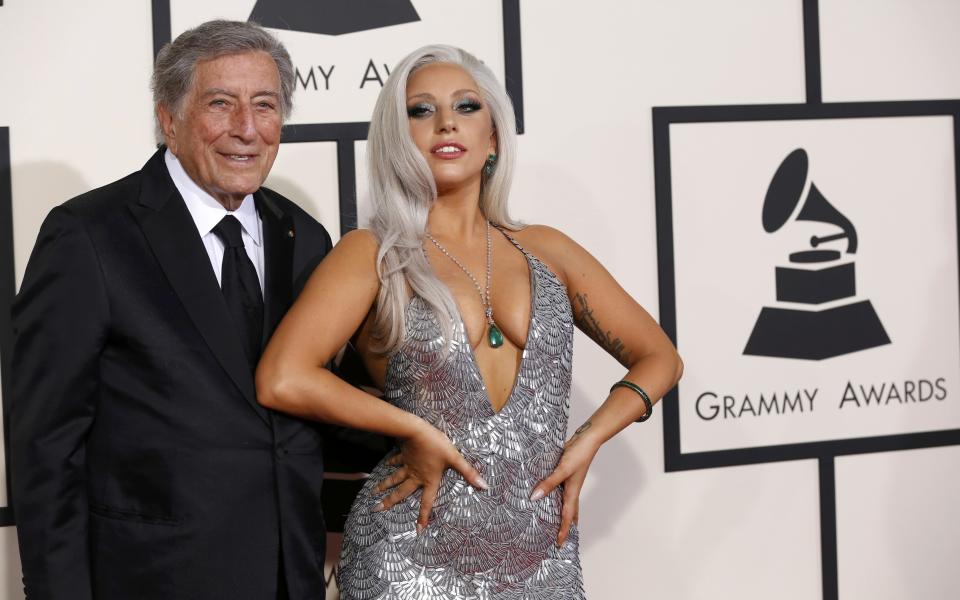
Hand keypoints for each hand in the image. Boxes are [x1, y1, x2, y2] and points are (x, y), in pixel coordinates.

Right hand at [374, 419, 487, 531]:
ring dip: (385, 486)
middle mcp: (416, 476)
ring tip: (374, 494)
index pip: (427, 502)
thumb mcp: (455, 458)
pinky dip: (391, 464)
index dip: (423, 517)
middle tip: (377, 509)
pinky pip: (396, 461)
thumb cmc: (437, 445)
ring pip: (394, 479)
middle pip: (401, 492)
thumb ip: (468, 472)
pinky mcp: (404, 455)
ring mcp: (408, 466)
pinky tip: (386, 465)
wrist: (416, 430)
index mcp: (429, 480)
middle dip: (390, 502)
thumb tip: (484, 486)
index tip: (417, 530)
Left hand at [530, 425, 600, 546]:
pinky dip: (555, 495)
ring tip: (553, 520)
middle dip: (565, 526)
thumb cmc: (578, 454)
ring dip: (561, 512)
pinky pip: (560, 489)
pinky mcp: (565, 473)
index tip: (559, 544)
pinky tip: (548, 493)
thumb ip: (549, 483)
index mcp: (572, 492)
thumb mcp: (562, 469)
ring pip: (565, 502)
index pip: (568, 517)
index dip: (564, 530)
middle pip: (569, 513)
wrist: (588, 439)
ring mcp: (569, 482)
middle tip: (558, 538)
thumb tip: (535, 498)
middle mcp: (571, 490)